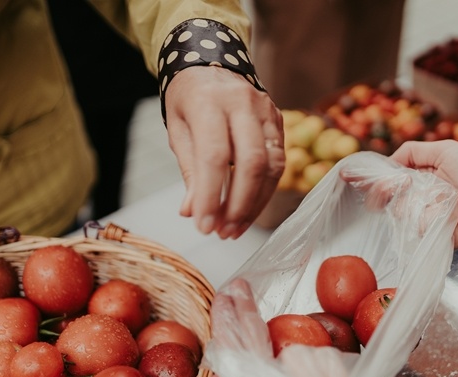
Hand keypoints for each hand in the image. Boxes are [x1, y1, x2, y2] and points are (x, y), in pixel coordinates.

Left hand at [164, 66, 285, 238]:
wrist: (210, 64)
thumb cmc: (189, 99)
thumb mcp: (178, 131)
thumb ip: (189, 171)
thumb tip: (192, 211)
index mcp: (209, 102)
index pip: (215, 156)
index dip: (211, 196)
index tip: (204, 225)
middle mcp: (243, 104)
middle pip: (251, 162)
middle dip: (239, 205)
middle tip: (223, 232)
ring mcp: (266, 111)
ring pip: (271, 166)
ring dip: (254, 204)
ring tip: (234, 228)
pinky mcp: (279, 122)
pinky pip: (278, 163)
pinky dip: (264, 192)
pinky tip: (248, 210)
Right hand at [389, 140, 457, 247]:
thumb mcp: (446, 150)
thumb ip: (413, 152)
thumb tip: (388, 162)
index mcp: (425, 176)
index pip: (392, 179)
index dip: (379, 178)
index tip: (366, 176)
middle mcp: (422, 196)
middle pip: (389, 197)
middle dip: (386, 189)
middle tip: (393, 186)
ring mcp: (427, 215)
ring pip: (399, 211)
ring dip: (410, 201)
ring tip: (433, 195)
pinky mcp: (434, 232)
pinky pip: (416, 226)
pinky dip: (426, 216)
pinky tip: (442, 210)